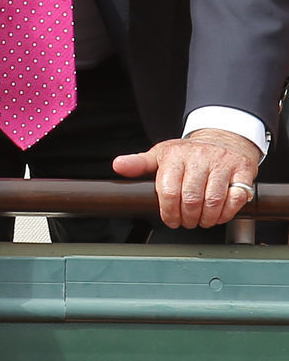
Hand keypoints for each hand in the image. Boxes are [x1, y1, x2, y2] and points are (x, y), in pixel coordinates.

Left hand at [112, 129, 260, 228]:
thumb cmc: (189, 153)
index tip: (170, 220)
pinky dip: (226, 213)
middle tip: (186, 222)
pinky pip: (236, 198)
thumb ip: (139, 164)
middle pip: (191, 199)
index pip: (168, 190)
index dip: (168, 212)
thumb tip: (118, 165)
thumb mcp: (161, 155)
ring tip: (201, 220)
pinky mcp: (242, 170)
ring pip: (213, 201)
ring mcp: (222, 163)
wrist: (224, 138)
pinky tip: (219, 214)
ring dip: (206, 219)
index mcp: (175, 155)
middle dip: (187, 218)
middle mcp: (199, 157)